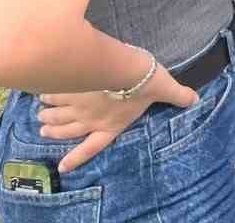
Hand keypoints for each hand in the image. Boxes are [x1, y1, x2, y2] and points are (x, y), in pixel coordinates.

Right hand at [37, 61, 197, 171]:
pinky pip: (51, 95)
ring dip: (47, 116)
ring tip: (40, 116)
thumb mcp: (163, 88)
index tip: (62, 166)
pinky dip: (45, 95)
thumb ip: (177, 95)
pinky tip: (40, 92)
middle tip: (43, 128)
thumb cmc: (144, 81)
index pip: (91, 147)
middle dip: (53, 130)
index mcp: (110, 125)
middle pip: (66, 130)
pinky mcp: (67, 89)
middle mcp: (89, 119)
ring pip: (55, 115)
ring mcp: (75, 106)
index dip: (76, 158)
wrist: (122, 68)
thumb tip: (195, 99)